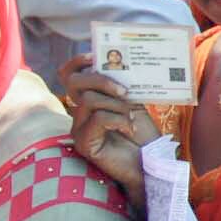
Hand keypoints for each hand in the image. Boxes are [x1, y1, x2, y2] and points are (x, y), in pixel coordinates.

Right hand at [55, 60, 166, 193]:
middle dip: (101, 80)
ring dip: (117, 106)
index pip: (69, 75)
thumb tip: (119, 61)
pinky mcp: (84, 144)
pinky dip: (119, 120)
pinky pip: (98, 119)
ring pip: (89, 101)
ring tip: (132, 118)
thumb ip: (121, 86)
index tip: (95, 55)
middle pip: (75, 83)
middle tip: (124, 91)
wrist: (151, 165)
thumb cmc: (143, 136)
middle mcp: (78, 115)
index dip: (77, 62)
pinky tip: (130, 129)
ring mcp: (78, 130)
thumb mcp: (134, 103)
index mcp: (89, 101)